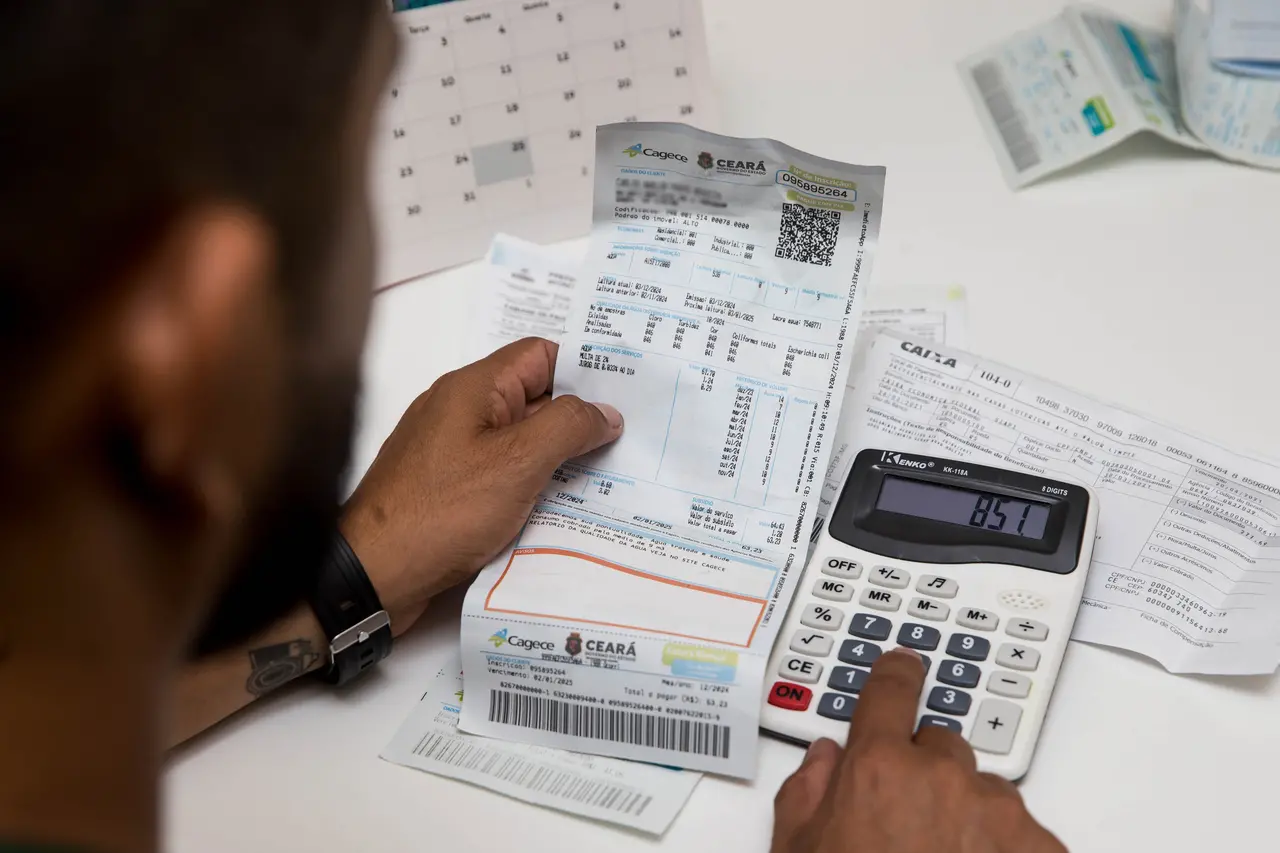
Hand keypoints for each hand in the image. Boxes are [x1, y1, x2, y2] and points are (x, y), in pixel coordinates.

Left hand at [339, 338, 622, 634]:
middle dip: (578, 419)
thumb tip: (604, 412)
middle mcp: (459, 411)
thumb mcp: (518, 462)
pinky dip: (530, 486)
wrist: (371, 574)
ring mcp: (449, 452)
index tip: (627, 392)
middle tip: (630, 441)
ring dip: (557, 458)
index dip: (584, 368)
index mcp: (473, 389)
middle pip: (533, 399)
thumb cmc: (440, 511)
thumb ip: (568, 427)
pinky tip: (559, 510)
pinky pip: (500, 475)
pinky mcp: (445, 489)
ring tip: (606, 478)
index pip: (540, 355)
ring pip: (519, 442)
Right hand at [771, 648, 1066, 852]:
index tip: (903, 665)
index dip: (895, 674)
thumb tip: (824, 759)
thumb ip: (806, 793)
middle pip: (939, 744)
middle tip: (908, 820)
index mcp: (877, 770)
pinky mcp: (1041, 847)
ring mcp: (998, 812)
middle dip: (925, 770)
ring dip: (967, 811)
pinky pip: (1023, 829)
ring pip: (984, 789)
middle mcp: (942, 778)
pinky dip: (1005, 847)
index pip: (889, 693)